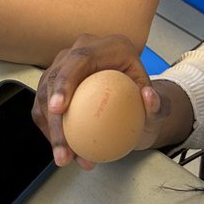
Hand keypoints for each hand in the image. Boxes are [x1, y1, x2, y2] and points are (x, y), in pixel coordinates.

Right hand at [31, 34, 166, 168]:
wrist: (135, 107)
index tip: (58, 108)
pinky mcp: (55, 82)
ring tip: (64, 156)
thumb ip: (158, 105)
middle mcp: (83, 51)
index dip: (65, 82)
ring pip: (44, 93)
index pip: (80, 59)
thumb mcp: (159, 106)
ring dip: (50, 128)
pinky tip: (62, 151)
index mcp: (110, 47)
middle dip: (52, 115)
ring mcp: (66, 65)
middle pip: (56, 78)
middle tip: (63, 148)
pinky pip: (44, 106)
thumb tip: (149, 97)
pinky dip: (50, 129)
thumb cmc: (145, 103)